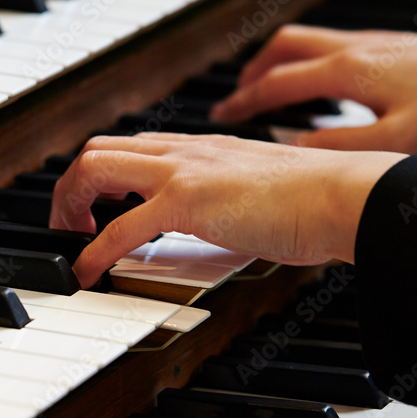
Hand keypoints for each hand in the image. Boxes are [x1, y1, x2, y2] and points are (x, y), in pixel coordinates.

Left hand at [49, 133, 404, 288]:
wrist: (346, 194)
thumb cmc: (317, 199)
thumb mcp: (257, 192)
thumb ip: (228, 202)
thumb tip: (213, 229)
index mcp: (200, 147)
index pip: (131, 147)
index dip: (101, 175)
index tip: (95, 204)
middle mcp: (184, 151)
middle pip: (98, 149)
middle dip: (71, 187)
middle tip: (70, 224)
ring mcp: (182, 171)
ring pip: (94, 168)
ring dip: (70, 207)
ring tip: (70, 241)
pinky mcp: (188, 200)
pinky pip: (120, 226)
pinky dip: (92, 250)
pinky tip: (86, 270)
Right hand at [209, 25, 416, 157]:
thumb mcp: (393, 144)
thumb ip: (334, 145)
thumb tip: (291, 146)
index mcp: (344, 72)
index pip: (275, 84)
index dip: (242, 102)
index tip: (219, 116)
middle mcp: (352, 49)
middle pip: (282, 47)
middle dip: (252, 72)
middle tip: (237, 97)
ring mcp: (372, 43)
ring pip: (306, 40)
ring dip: (278, 62)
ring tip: (270, 88)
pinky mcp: (390, 45)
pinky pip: (330, 45)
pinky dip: (308, 62)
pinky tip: (322, 86)